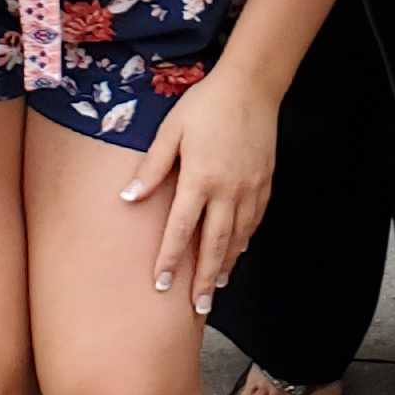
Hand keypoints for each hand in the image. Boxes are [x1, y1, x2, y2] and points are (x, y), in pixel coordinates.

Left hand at [125, 68, 278, 315]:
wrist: (252, 86)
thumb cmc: (205, 105)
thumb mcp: (170, 131)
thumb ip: (152, 168)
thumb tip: (129, 198)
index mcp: (200, 179)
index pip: (181, 229)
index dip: (169, 259)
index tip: (160, 285)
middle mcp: (228, 190)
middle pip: (214, 244)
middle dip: (204, 278)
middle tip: (197, 307)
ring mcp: (250, 188)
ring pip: (238, 237)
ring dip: (226, 265)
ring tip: (216, 288)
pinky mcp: (265, 182)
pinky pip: (254, 220)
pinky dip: (244, 241)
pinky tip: (237, 252)